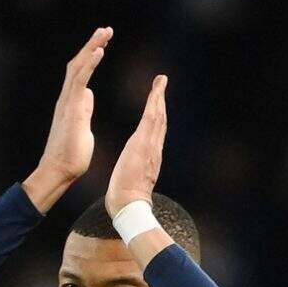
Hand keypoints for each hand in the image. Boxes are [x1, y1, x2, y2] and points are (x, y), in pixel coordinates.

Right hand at [37, 26, 111, 183]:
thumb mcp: (83, 125)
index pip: (81, 72)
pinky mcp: (72, 109)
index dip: (92, 55)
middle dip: (92, 45)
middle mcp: (67, 98)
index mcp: (72, 102)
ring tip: (104, 33)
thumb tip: (88, 96)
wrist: (60, 170)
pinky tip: (99, 51)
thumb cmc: (72, 154)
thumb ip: (84, 109)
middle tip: (106, 29)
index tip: (104, 43)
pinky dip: (90, 64)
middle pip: (78, 63)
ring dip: (92, 47)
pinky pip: (80, 80)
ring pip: (78, 67)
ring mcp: (68, 102)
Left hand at [105, 74, 167, 217]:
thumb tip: (130, 171)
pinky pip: (151, 118)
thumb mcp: (130, 180)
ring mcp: (151, 145)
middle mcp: (154, 149)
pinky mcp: (143, 143)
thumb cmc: (125, 197)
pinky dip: (154, 103)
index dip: (156, 116)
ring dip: (159, 97)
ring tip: (160, 81)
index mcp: (149, 157)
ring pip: (158, 116)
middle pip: (160, 120)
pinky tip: (156, 91)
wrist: (129, 205)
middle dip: (161, 101)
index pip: (154, 132)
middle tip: (162, 83)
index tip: (156, 103)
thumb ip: (132, 172)